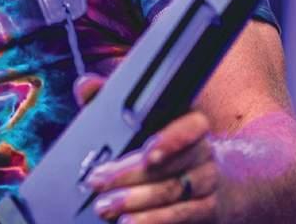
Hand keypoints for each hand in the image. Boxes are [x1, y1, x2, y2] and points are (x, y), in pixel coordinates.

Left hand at [74, 74, 220, 222]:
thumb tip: (86, 86)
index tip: (148, 155)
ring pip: (173, 193)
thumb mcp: (138, 120)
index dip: (172, 140)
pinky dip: (154, 221)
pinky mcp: (206, 211)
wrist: (209, 181)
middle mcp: (203, 152)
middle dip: (130, 175)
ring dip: (137, 203)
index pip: (191, 126)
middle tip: (99, 181)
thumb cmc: (162, 144)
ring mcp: (207, 183)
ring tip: (107, 206)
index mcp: (190, 123)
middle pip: (170, 166)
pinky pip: (182, 217)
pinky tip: (131, 223)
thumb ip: (109, 100)